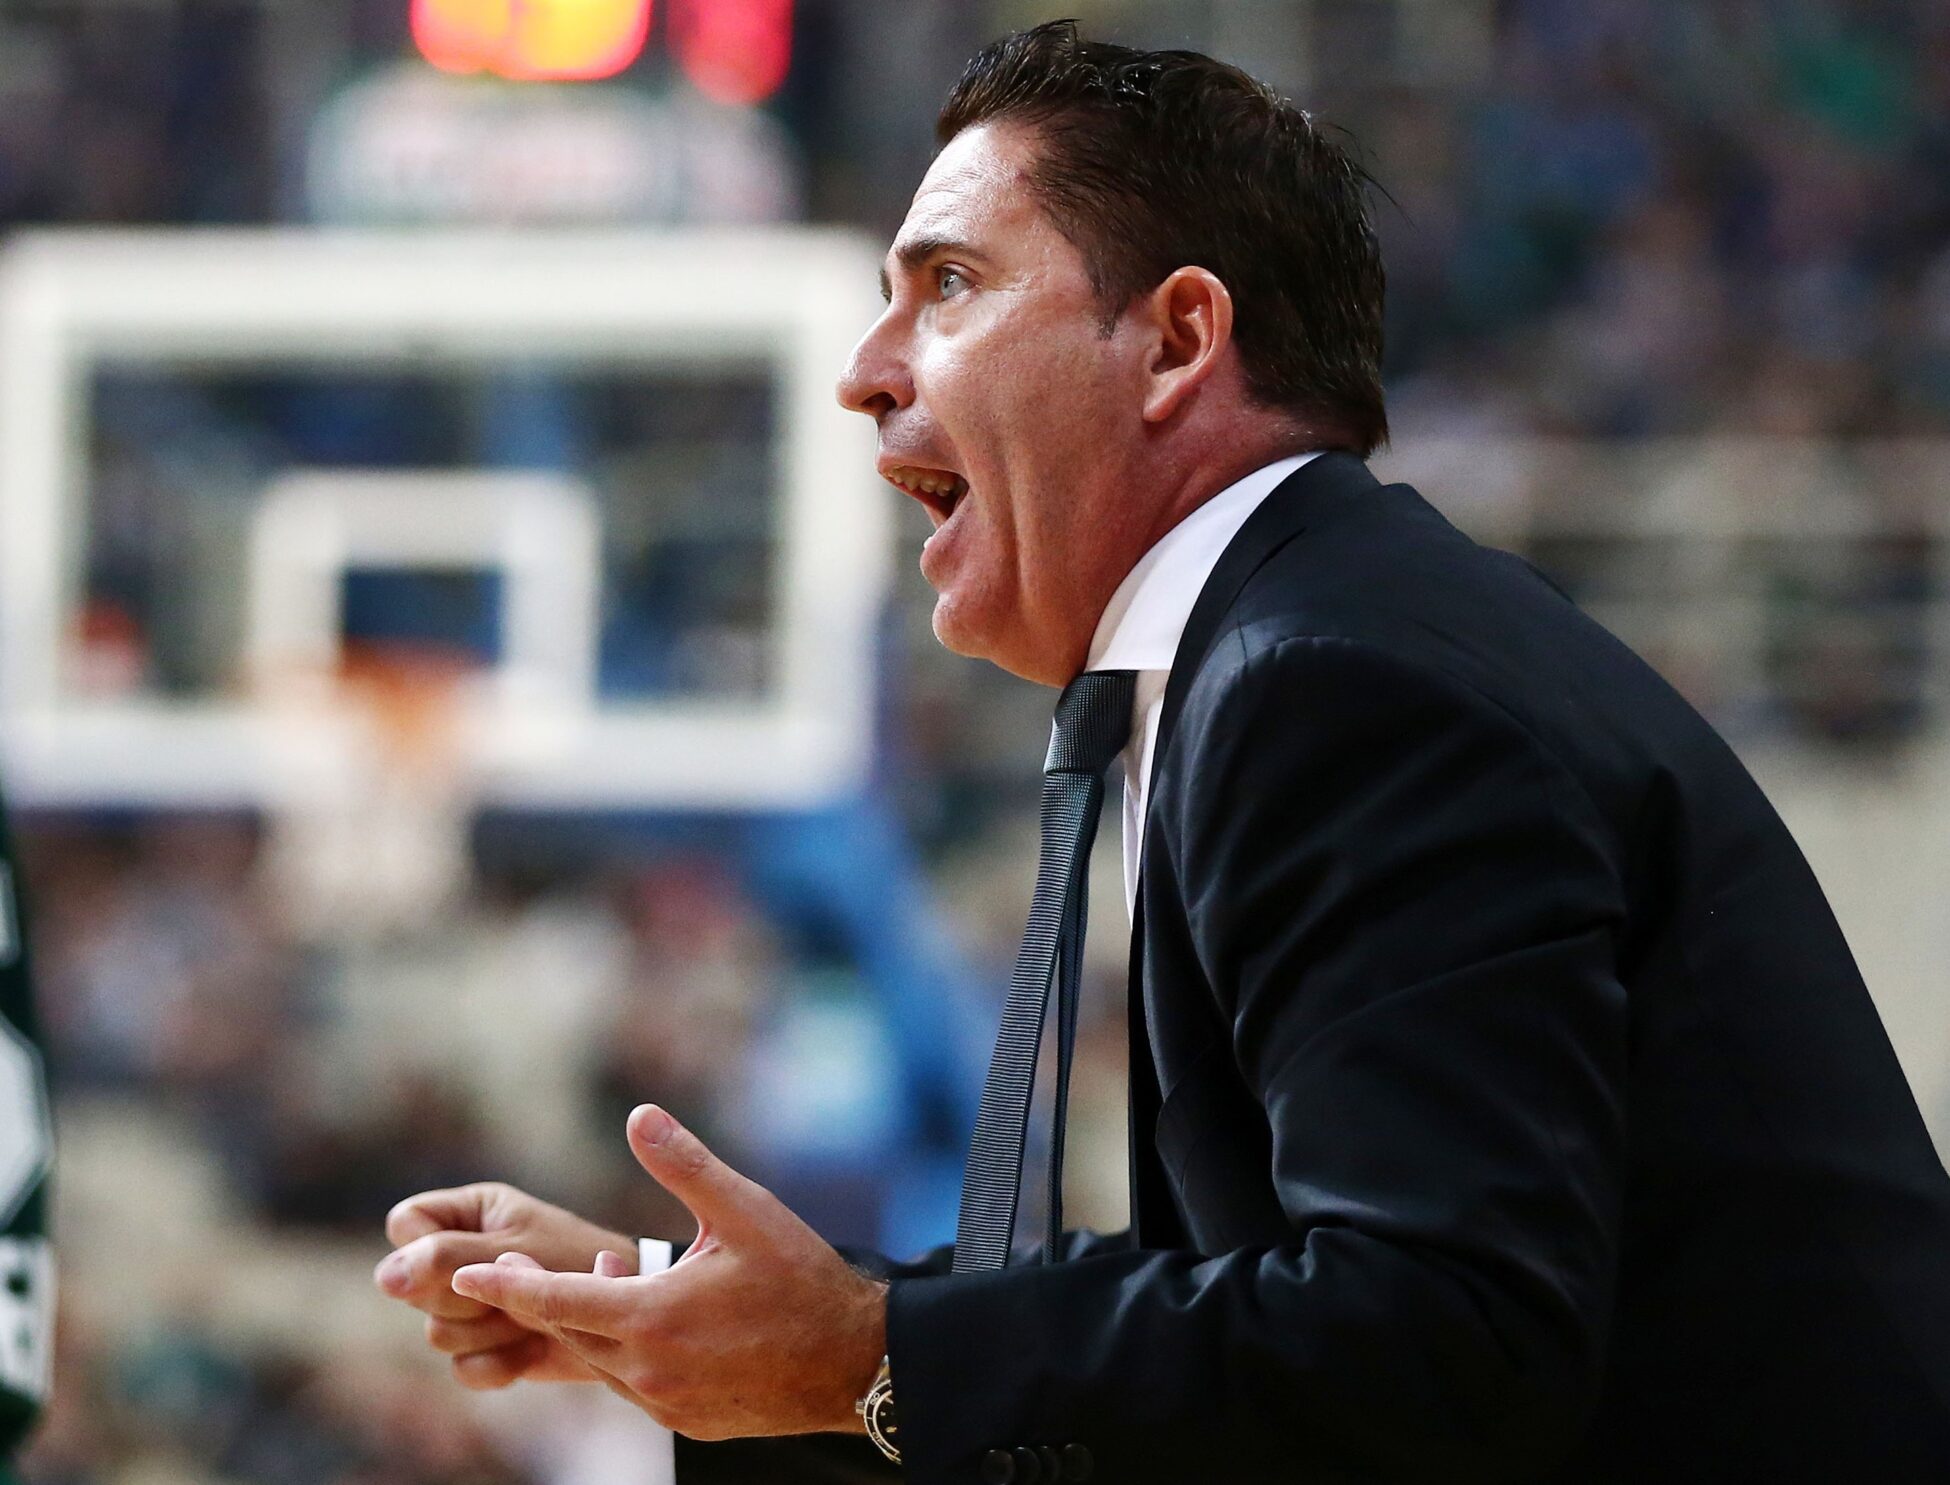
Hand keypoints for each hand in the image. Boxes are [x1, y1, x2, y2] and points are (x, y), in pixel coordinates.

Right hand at [376, 1180, 637, 1388]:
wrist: (635, 1313)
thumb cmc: (583, 1260)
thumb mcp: (517, 1251)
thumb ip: (449, 1259)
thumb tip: (385, 1277)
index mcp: (474, 1212)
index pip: (405, 1224)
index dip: (425, 1250)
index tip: (472, 1258)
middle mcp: (466, 1254)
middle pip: (413, 1288)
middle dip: (467, 1298)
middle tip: (516, 1288)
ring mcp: (474, 1302)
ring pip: (437, 1333)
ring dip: (489, 1333)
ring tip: (532, 1318)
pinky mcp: (489, 1346)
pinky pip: (461, 1367)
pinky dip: (497, 1364)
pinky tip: (530, 1350)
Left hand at [452, 1104, 888, 1440]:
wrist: (855, 1362)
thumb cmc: (801, 1278)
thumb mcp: (745, 1211)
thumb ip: (684, 1165)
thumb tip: (638, 1115)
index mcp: (651, 1318)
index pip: (555, 1301)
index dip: (506, 1285)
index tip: (463, 1274)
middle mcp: (648, 1371)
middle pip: (569, 1334)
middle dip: (542, 1298)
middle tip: (520, 1267)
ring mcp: (666, 1405)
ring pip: (600, 1363)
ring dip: (590, 1321)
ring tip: (610, 1274)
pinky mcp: (688, 1423)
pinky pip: (635, 1388)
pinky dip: (624, 1353)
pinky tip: (650, 1319)